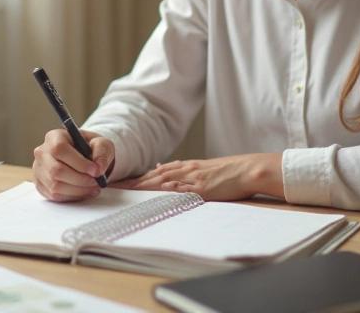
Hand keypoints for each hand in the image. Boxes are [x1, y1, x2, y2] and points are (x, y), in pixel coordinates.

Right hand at [32, 128, 114, 201]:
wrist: (83, 157)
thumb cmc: (90, 148)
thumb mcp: (101, 143)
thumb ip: (102, 151)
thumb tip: (99, 167)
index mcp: (54, 137)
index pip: (59, 149)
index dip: (78, 162)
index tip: (96, 170)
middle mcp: (42, 153)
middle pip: (56, 170)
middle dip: (80, 179)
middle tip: (96, 182)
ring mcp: (39, 170)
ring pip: (55, 186)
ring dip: (78, 190)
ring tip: (93, 187)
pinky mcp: (40, 185)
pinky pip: (55, 196)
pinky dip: (73, 196)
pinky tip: (84, 191)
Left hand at [115, 154, 281, 200]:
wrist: (247, 169)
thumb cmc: (226, 172)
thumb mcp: (200, 168)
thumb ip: (179, 170)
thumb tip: (158, 168)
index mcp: (183, 167)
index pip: (153, 173)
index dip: (135, 179)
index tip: (118, 183)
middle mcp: (185, 170)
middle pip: (153, 177)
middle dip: (132, 183)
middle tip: (113, 187)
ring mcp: (193, 178)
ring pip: (164, 180)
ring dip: (144, 185)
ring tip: (127, 190)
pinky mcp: (204, 187)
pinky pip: (184, 188)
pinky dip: (170, 189)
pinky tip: (159, 191)